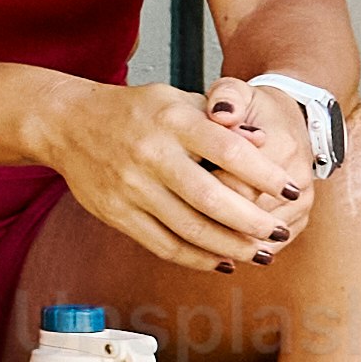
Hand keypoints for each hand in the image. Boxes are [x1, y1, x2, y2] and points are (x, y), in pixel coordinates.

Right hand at [37, 76, 311, 279]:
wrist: (68, 123)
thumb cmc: (134, 111)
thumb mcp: (178, 100)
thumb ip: (221, 122)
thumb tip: (265, 144)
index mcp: (172, 121)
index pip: (229, 152)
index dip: (266, 174)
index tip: (293, 189)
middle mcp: (151, 154)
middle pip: (212, 199)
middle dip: (253, 222)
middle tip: (280, 232)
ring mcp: (131, 187)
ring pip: (190, 229)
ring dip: (231, 247)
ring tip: (259, 253)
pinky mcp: (116, 213)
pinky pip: (163, 245)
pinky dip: (197, 258)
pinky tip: (221, 261)